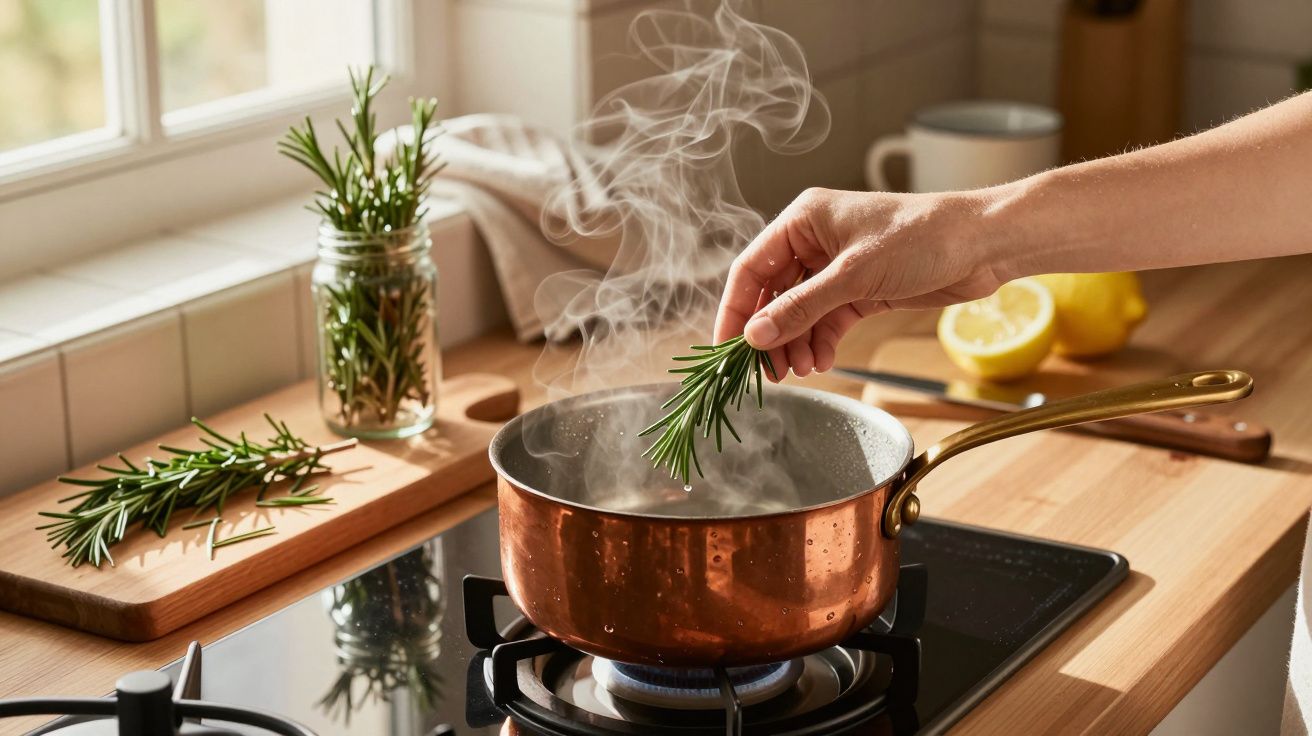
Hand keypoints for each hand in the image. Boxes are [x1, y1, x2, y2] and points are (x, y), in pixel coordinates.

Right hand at [713, 187, 1009, 377]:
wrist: (983, 244)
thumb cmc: (922, 238)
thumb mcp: (854, 276)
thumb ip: (801, 307)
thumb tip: (755, 335)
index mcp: (803, 220)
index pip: (751, 268)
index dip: (735, 309)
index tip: (727, 348)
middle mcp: (814, 241)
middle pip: (772, 293)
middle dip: (770, 333)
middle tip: (768, 371)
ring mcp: (837, 266)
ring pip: (799, 311)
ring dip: (795, 342)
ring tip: (800, 370)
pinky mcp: (860, 289)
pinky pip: (825, 319)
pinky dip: (820, 341)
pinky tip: (821, 361)